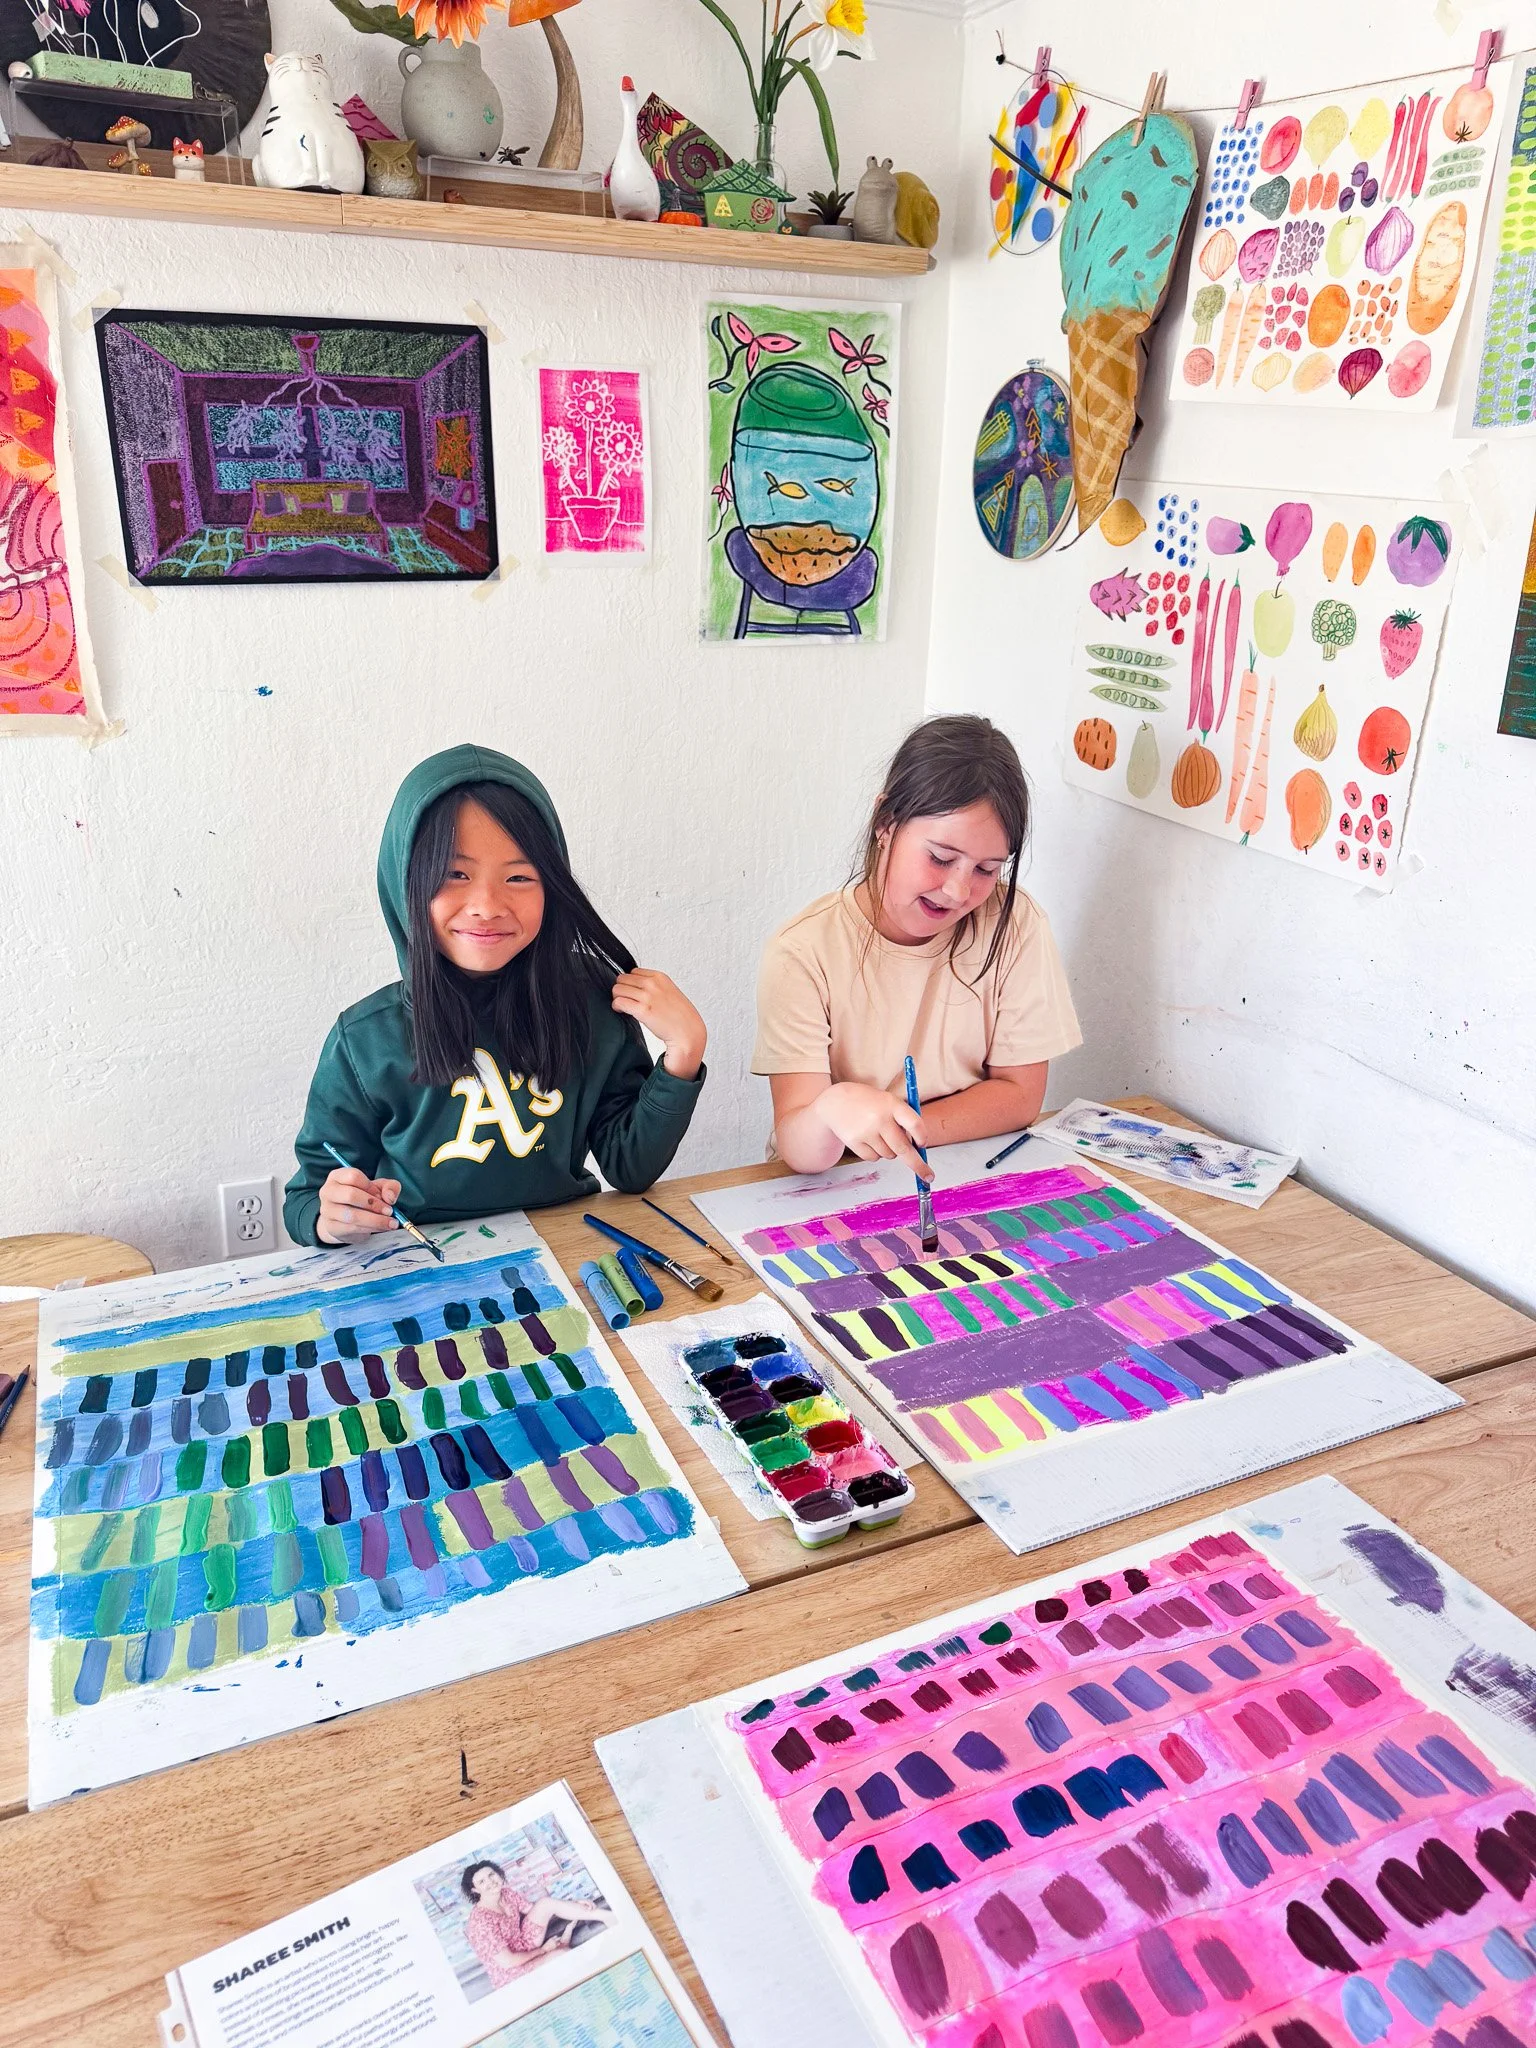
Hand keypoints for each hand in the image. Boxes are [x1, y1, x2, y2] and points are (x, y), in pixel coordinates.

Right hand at [316, 1166, 399, 1244]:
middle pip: (351, 1195)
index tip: (383, 1196)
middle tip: (390, 1211)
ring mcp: (327, 1210)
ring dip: (375, 1220)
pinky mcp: (331, 1227)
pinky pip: (352, 1228)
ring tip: (390, 1223)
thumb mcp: (378, 1188)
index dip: (371, 1187)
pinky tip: (381, 1228)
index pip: (353, 1176)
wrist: (346, 1222)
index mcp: (337, 1176)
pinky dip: (370, 1229)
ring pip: (352, 1215)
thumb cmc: (363, 1199)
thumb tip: (389, 1197)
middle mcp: (328, 1191)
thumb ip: (389, 1187)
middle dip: (374, 1204)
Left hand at [611, 968, 705, 1079]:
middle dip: (622, 989)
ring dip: (617, 998)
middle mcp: (653, 984)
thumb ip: (655, 986)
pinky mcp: (642, 1010)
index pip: (633, 971)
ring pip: (617, 989)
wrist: (688, 1032)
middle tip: (626, 999)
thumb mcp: (670, 992)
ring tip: (624, 1006)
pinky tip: (622, 1011)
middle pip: (622, 979)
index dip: (630, 982)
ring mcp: (647, 996)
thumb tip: (637, 986)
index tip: (632, 992)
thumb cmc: (681, 1016)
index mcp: (660, 977)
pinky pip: (619, 1002)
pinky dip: (617, 1007)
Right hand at [816, 1082, 931, 1179]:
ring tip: (879, 1135)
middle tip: (928, 1176)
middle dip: (918, 1165)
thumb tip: (917, 1148)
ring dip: (890, 1151)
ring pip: (889, 1155)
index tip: (923, 1145)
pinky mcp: (854, 1142)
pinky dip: (875, 1154)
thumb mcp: (888, 1102)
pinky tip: (867, 1139)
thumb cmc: (869, 1103)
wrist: (836, 1102)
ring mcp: (866, 1131)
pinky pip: (874, 1158)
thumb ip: (903, 1120)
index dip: (922, 1137)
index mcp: (892, 1104)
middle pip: (904, 1149)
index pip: (915, 1124)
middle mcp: (880, 1118)